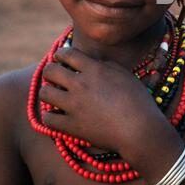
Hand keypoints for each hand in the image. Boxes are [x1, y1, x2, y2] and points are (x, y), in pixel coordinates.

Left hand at [39, 46, 165, 155]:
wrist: (139, 130)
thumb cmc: (138, 101)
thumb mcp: (124, 74)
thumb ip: (104, 65)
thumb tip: (91, 61)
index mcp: (94, 69)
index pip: (67, 53)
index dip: (60, 54)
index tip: (60, 57)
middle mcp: (80, 85)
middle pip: (51, 71)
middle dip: (50, 70)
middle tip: (54, 75)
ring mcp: (74, 106)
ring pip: (45, 93)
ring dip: (48, 91)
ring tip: (54, 94)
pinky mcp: (72, 126)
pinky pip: (48, 118)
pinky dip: (50, 115)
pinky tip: (57, 114)